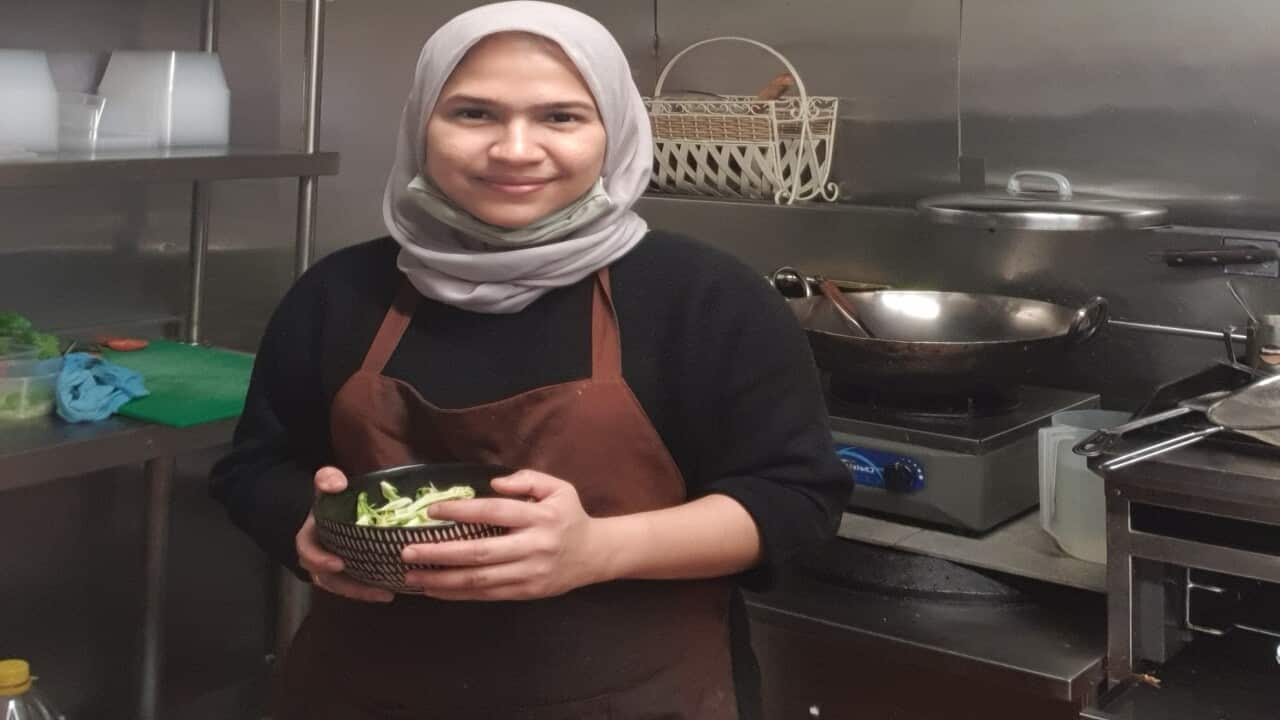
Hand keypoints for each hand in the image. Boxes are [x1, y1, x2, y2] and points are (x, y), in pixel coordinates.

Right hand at [295, 466, 393, 602]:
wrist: (332, 510)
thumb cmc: (330, 499)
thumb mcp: (327, 485)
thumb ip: (327, 479)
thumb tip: (337, 484)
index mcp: (310, 538)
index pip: (307, 552)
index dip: (319, 560)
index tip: (339, 564)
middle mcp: (318, 558)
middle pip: (327, 579)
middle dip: (349, 586)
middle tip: (374, 588)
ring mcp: (332, 569)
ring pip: (343, 588)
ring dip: (363, 593)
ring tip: (387, 594)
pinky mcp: (347, 574)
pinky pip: (354, 587)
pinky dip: (369, 591)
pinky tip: (391, 591)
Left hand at [401, 470, 607, 600]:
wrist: (595, 554)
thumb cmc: (570, 517)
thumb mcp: (558, 488)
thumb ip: (527, 479)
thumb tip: (492, 483)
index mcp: (539, 517)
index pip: (493, 512)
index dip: (460, 512)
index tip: (431, 511)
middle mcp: (533, 546)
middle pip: (479, 552)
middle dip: (440, 553)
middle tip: (407, 551)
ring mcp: (529, 573)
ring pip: (479, 580)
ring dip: (442, 580)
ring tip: (411, 577)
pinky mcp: (526, 592)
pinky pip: (486, 595)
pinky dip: (458, 594)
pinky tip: (435, 590)